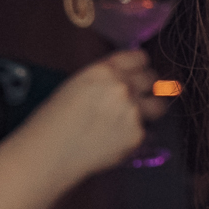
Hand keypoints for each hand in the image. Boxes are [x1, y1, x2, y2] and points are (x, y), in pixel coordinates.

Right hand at [28, 50, 167, 179]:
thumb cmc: (54, 120)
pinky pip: (145, 131)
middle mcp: (122, 87)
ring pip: (158, 106)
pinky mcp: (137, 134)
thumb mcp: (77, 85)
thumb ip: (106, 80)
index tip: (140, 73)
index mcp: (104, 71)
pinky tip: (112, 139)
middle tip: (139, 97)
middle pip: (152, 79)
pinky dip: (133, 134)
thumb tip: (128, 81)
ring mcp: (133, 111)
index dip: (140, 67)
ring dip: (150, 110)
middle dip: (147, 87)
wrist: (50, 151)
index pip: (140, 58)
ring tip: (131, 118)